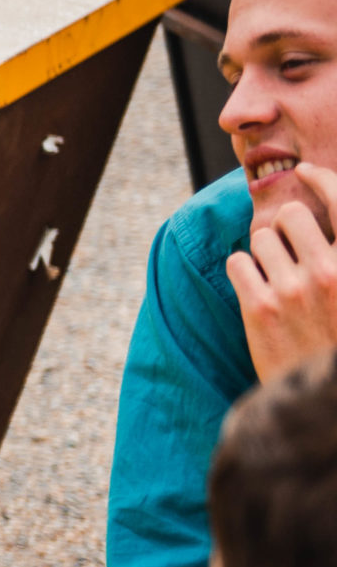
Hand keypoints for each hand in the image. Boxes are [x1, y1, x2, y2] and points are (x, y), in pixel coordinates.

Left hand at [230, 163, 336, 382]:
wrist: (325, 396)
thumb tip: (328, 218)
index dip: (323, 178)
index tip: (308, 170)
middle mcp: (333, 271)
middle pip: (290, 215)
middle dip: (287, 227)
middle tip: (292, 250)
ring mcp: (295, 290)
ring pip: (261, 237)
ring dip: (265, 251)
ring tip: (278, 276)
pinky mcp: (260, 308)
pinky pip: (238, 261)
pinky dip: (244, 271)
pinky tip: (258, 289)